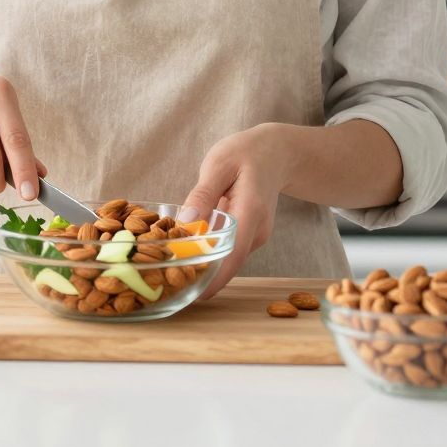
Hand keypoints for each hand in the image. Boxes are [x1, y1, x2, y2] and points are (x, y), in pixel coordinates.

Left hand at [178, 124, 293, 298]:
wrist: (277, 153)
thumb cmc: (246, 153)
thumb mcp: (219, 164)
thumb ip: (203, 193)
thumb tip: (186, 222)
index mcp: (250, 211)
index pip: (233, 254)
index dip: (214, 277)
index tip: (194, 293)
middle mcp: (258, 230)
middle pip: (230, 263)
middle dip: (203, 277)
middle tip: (170, 285)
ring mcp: (256, 235)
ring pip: (229, 259)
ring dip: (205, 267)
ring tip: (173, 272)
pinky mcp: (251, 235)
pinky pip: (230, 250)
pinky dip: (211, 255)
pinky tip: (188, 253)